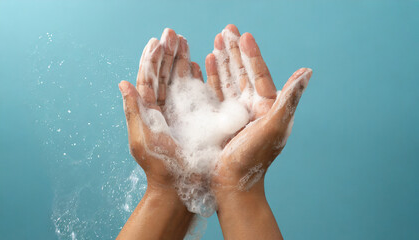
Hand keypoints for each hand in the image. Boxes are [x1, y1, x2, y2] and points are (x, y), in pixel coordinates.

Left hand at [117, 28, 201, 239]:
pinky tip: (196, 66)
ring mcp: (177, 113)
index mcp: (147, 112)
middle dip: (168, 53)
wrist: (180, 187)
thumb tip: (123, 83)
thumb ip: (134, 111)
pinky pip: (192, 94)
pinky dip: (194, 79)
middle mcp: (161, 109)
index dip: (151, 59)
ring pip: (178, 81)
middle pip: (163, 75)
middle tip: (173, 33)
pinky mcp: (193, 119)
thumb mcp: (143, 139)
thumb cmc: (161, 167)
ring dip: (180, 60)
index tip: (157, 41)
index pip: (148, 79)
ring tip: (184, 42)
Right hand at [205, 24, 312, 192]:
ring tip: (215, 42)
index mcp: (267, 107)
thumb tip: (307, 71)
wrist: (232, 184)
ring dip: (222, 61)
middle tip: (227, 30)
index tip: (244, 35)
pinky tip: (206, 64)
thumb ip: (288, 99)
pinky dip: (212, 78)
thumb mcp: (273, 127)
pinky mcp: (221, 120)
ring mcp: (236, 114)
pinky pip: (216, 94)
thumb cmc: (253, 158)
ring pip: (229, 80)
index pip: (259, 74)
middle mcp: (253, 108)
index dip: (251, 54)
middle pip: (243, 73)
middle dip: (234, 51)